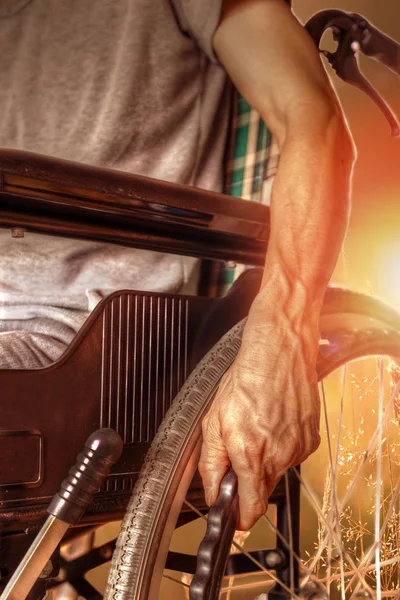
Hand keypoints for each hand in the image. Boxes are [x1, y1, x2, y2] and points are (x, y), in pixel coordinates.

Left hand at [198, 304, 320, 530]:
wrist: (278, 355)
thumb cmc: (245, 382)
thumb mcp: (214, 422)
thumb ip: (211, 464)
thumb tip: (212, 492)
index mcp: (252, 456)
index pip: (251, 509)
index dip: (240, 517)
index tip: (235, 515)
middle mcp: (279, 457)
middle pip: (263, 488)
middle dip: (249, 478)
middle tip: (239, 449)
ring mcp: (298, 448)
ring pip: (277, 469)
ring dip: (266, 458)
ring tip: (258, 425)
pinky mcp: (310, 439)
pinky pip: (292, 453)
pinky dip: (281, 445)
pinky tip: (273, 421)